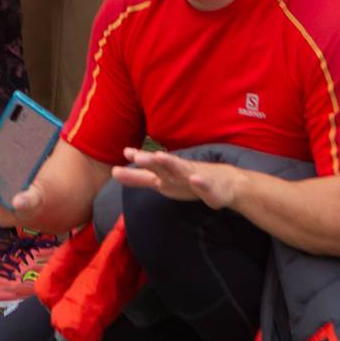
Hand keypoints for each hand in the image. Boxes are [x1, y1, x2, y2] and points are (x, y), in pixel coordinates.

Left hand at [112, 148, 247, 210]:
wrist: (225, 184)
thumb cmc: (189, 180)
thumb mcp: (161, 181)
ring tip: (160, 157)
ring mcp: (194, 178)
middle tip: (136, 156)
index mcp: (166, 174)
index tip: (126, 152)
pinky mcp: (210, 188)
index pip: (148, 168)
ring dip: (171, 163)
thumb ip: (138, 177)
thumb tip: (114, 171)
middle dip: (149, 161)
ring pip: (181, 170)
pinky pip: (204, 186)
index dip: (138, 161)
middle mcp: (178, 173)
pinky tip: (195, 179)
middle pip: (161, 166)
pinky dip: (200, 182)